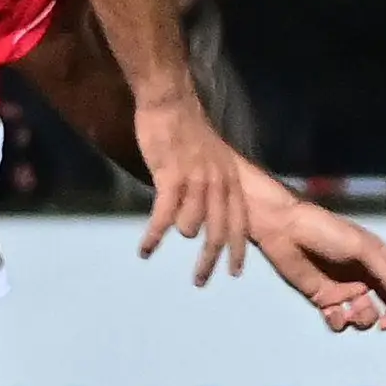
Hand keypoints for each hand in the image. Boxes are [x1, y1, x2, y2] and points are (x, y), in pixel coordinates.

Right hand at [133, 86, 258, 283]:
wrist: (171, 102)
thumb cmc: (188, 129)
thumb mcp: (214, 158)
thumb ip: (216, 184)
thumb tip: (211, 211)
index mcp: (231, 179)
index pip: (241, 223)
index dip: (239, 251)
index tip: (235, 273)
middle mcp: (219, 183)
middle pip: (220, 233)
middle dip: (210, 262)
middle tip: (200, 282)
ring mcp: (196, 181)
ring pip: (192, 226)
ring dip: (176, 237)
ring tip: (155, 246)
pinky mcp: (171, 177)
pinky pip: (164, 217)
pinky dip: (153, 236)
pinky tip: (144, 249)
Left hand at [250, 190, 385, 331]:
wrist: (285, 230)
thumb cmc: (325, 231)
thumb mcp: (362, 248)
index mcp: (379, 258)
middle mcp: (365, 275)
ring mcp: (345, 288)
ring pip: (366, 315)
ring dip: (364, 319)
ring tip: (351, 310)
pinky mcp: (323, 297)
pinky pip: (338, 319)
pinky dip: (339, 322)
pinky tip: (332, 313)